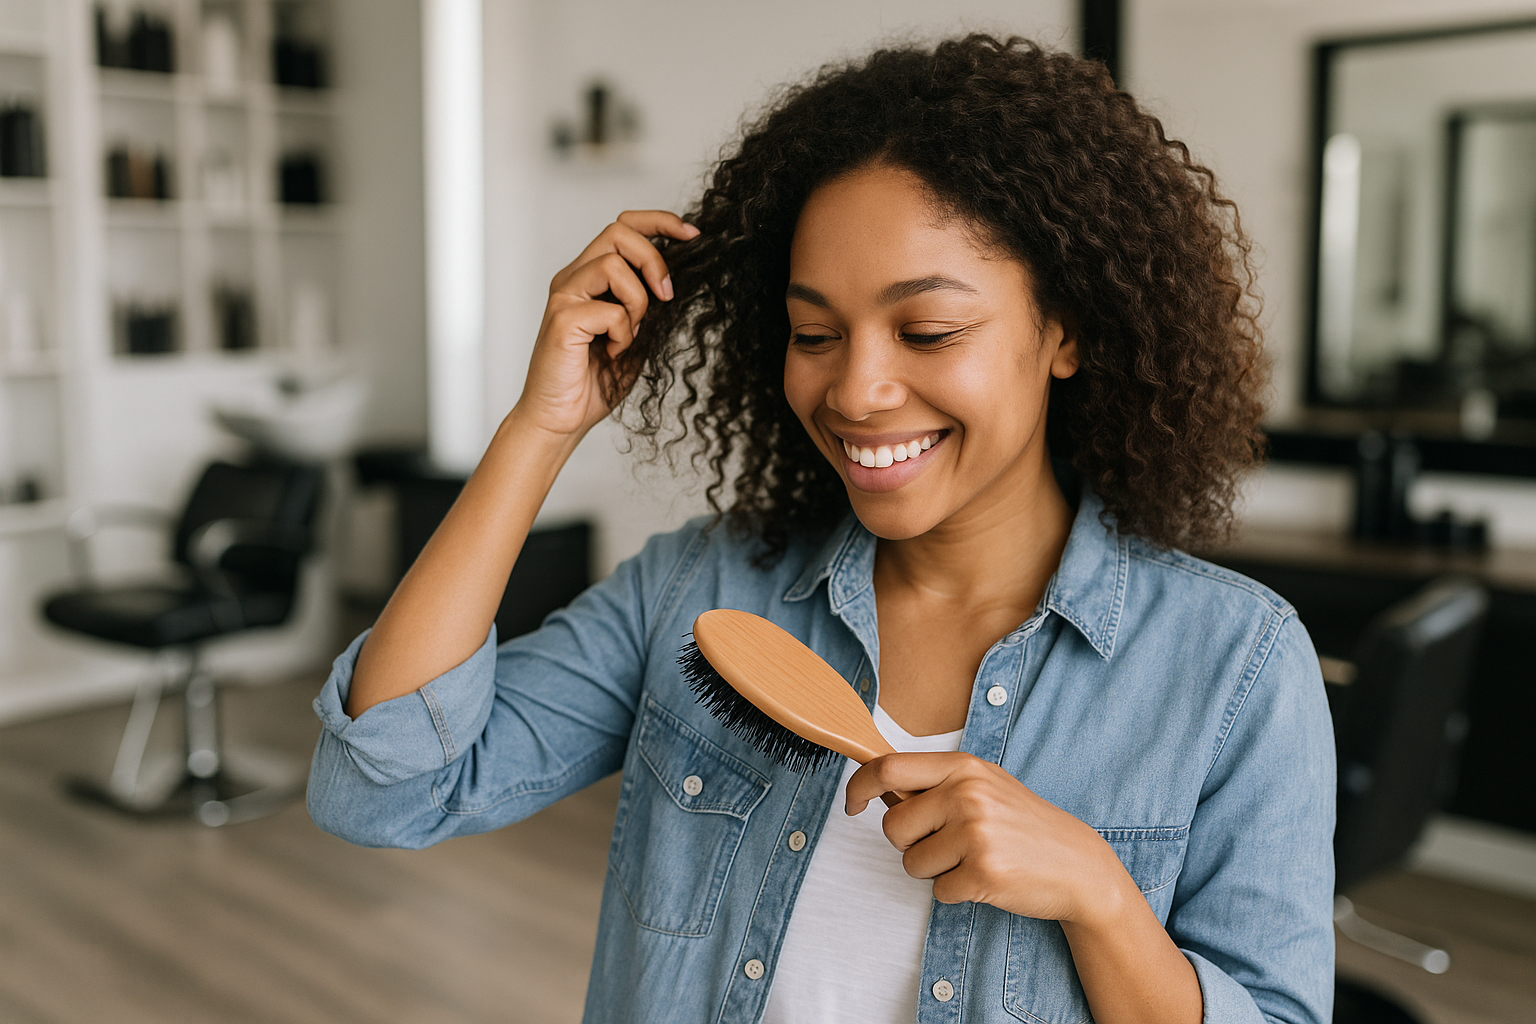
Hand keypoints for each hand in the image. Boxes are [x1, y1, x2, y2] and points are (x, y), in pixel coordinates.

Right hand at [515, 210, 699, 440]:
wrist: (560, 419)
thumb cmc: (593, 382)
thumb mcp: (636, 335)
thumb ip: (649, 306)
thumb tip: (679, 282)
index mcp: (590, 277)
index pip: (623, 226)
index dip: (660, 222)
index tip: (691, 235)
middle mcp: (574, 279)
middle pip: (618, 231)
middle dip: (653, 260)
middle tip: (666, 296)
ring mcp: (564, 297)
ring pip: (614, 264)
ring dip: (637, 302)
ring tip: (631, 334)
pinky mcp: (562, 320)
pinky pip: (610, 310)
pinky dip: (623, 334)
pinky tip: (613, 354)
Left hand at [844, 752, 1135, 924]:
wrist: (1077, 865)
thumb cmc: (1021, 825)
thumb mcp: (982, 786)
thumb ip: (934, 784)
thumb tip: (876, 787)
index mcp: (963, 767)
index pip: (888, 766)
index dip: (858, 787)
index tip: (852, 805)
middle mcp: (967, 794)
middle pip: (892, 826)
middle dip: (907, 844)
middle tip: (943, 844)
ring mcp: (977, 833)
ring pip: (911, 863)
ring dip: (933, 871)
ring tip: (970, 860)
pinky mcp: (983, 873)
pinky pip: (938, 891)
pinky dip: (955, 892)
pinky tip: (985, 879)